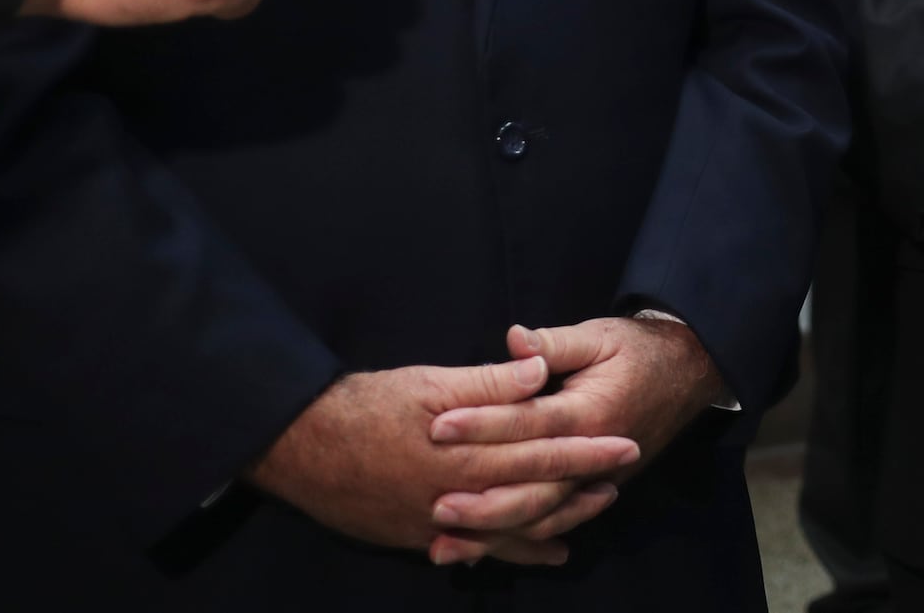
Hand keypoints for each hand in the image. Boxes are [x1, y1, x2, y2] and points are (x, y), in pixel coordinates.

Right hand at [249, 358, 639, 564]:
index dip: (586, 451)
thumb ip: (489, 383)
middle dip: (580, 490)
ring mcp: (438, 524)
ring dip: (553, 524)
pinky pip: (474, 550)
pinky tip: (534, 551)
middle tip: (621, 482)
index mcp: (466, 454)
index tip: (624, 445)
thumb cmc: (365, 405)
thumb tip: (540, 370)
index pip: (541, 453)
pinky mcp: (417, 537)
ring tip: (588, 517)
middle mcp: (458, 497)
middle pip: (534, 498)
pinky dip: (509, 552)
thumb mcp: (429, 382)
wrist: (298, 447)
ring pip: (509, 532)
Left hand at [424, 317, 726, 565]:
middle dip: (482, 500)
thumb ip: (554, 342)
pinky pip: (556, 522)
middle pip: (533, 488)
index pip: (527, 423)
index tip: (436, 426)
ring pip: (542, 516)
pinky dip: (521, 541)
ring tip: (448, 542)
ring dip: (495, 532)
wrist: (690, 370)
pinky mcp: (596, 489)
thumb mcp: (598, 335)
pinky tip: (486, 550)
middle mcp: (593, 455)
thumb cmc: (639, 349)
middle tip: (434, 504)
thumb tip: (514, 338)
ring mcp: (596, 479)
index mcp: (589, 413)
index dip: (481, 424)